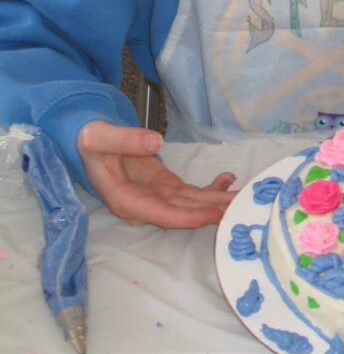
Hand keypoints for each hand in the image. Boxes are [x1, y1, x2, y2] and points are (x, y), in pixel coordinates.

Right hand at [78, 120, 236, 228]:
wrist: (91, 143)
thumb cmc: (91, 141)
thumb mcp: (99, 136)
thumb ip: (124, 139)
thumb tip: (154, 142)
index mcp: (125, 199)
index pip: (162, 214)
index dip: (189, 216)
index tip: (214, 214)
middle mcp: (144, 205)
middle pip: (183, 213)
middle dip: (212, 212)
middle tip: (241, 208)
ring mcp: (157, 197)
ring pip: (191, 204)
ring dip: (217, 202)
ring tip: (243, 197)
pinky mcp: (166, 187)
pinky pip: (192, 193)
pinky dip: (210, 188)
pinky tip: (228, 180)